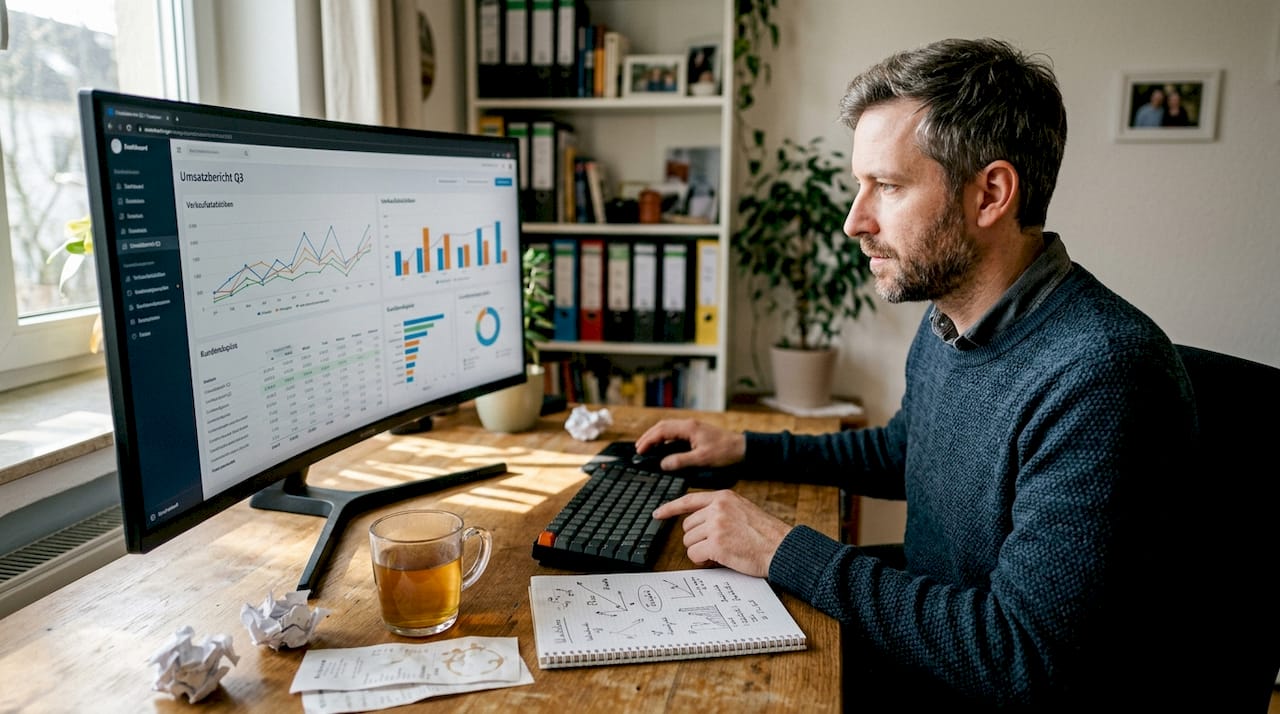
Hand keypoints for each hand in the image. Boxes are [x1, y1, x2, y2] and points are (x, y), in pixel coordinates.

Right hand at [634, 418, 745, 470]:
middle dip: (649, 436)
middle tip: (639, 448)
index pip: (662, 430)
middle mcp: (689, 424)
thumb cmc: (725, 452)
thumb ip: (681, 461)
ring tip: (646, 447)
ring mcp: (693, 427)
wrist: (743, 448)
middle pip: (662, 426)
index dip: (648, 440)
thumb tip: (663, 464)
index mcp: (689, 428)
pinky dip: (665, 438)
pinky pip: (675, 432)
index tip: (639, 450)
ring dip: (656, 436)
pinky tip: (662, 447)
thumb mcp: (702, 459)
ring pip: (668, 428)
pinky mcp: (696, 432)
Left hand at [653, 490, 791, 577]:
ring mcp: (716, 525)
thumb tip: (698, 521)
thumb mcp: (743, 509)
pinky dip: (703, 560)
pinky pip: (694, 554)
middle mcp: (717, 508)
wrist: (782, 548)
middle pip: (687, 526)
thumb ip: (722, 510)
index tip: (658, 514)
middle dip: (697, 538)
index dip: (670, 508)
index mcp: (724, 497)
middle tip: (715, 545)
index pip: (689, 500)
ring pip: (689, 541)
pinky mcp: (716, 544)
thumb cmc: (766, 534)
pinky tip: (718, 559)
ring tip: (721, 551)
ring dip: (701, 550)